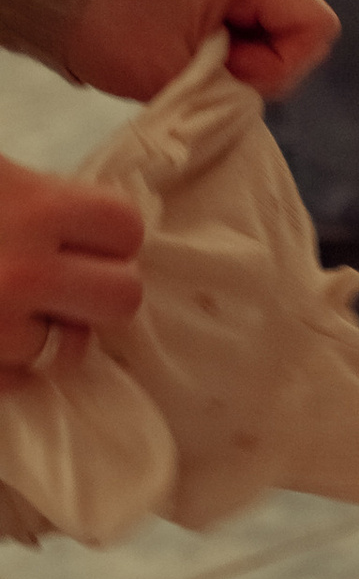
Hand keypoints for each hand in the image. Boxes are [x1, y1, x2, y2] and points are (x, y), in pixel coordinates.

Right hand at [0, 153, 144, 376]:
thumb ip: (44, 198)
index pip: (127, 227)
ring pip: (67, 350)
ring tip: (8, 303)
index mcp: (34, 206)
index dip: (110, 233)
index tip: (83, 233)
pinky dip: (6, 361)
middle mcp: (24, 271)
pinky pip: (17, 380)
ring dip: (45, 331)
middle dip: (97, 290)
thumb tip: (98, 226)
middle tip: (61, 278)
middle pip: (122, 298)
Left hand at [62, 0, 339, 102]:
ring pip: (277, 28)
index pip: (315, 26)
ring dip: (244, 56)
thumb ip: (231, 89)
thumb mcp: (175, 72)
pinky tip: (192, 48)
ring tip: (193, 59)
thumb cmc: (109, 27)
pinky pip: (253, 21)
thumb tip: (257, 97)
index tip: (225, 72)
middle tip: (206, 71)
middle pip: (298, 28)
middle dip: (260, 63)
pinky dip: (231, 45)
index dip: (280, 66)